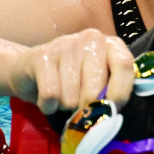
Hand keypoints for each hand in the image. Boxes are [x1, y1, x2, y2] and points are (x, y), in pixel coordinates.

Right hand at [9, 29, 135, 113]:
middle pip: (95, 89)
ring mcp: (66, 43)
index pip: (124, 65)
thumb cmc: (73, 80)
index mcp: (112, 45)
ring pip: (71, 97)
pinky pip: (50, 94)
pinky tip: (48, 99)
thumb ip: (111, 92)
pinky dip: (48, 106)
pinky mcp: (41, 55)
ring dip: (65, 106)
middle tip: (79, 106)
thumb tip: (112, 114)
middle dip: (86, 108)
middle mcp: (92, 38)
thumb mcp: (99, 82)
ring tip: (61, 96)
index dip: (119, 93)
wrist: (29, 69)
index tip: (109, 111)